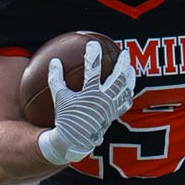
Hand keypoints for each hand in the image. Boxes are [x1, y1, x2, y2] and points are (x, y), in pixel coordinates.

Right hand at [37, 40, 119, 165]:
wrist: (74, 141)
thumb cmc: (65, 118)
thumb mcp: (58, 98)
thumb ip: (56, 78)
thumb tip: (54, 61)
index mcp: (90, 95)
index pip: (93, 70)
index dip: (93, 55)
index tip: (93, 43)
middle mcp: (104, 101)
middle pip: (118, 79)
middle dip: (122, 64)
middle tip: (124, 52)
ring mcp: (111, 108)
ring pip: (125, 90)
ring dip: (130, 77)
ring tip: (131, 67)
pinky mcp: (113, 115)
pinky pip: (124, 102)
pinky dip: (127, 93)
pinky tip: (128, 88)